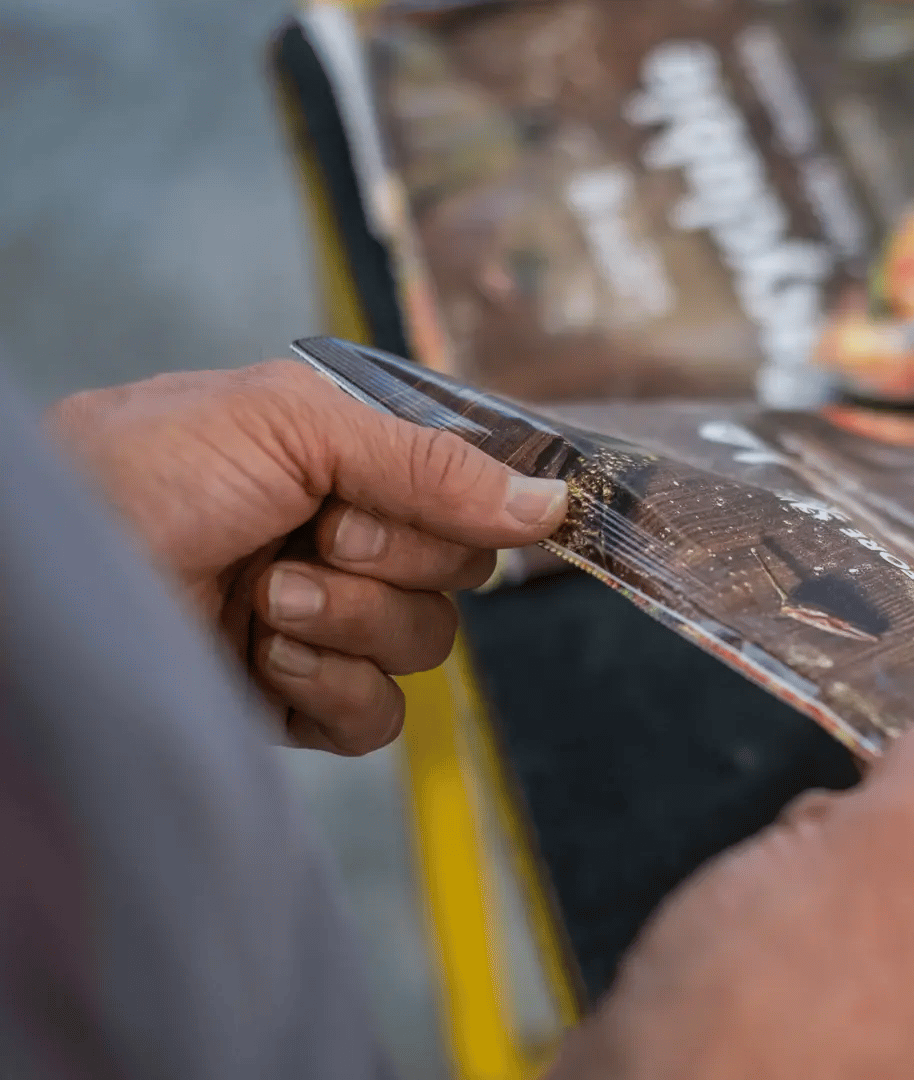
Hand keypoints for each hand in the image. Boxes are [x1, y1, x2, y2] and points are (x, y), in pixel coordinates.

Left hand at [46, 360, 567, 753]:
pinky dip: (334, 689)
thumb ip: (429, 461)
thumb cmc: (139, 472)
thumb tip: (548, 505)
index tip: (442, 502)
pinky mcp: (299, 704)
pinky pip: (381, 718)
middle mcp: (350, 540)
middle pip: (464, 572)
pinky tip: (269, 657)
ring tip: (267, 596)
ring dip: (350, 619)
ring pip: (427, 645)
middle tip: (315, 535)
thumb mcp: (293, 424)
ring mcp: (326, 624)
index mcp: (355, 461)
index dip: (471, 504)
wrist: (52, 574)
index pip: (476, 492)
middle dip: (393, 557)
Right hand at [549, 726, 913, 1079]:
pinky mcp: (832, 1068)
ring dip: (808, 893)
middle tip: (814, 869)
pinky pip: (814, 976)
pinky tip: (736, 956)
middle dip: (866, 852)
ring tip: (761, 920)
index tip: (887, 800)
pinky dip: (772, 951)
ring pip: (869, 922)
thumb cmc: (779, 1010)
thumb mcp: (882, 842)